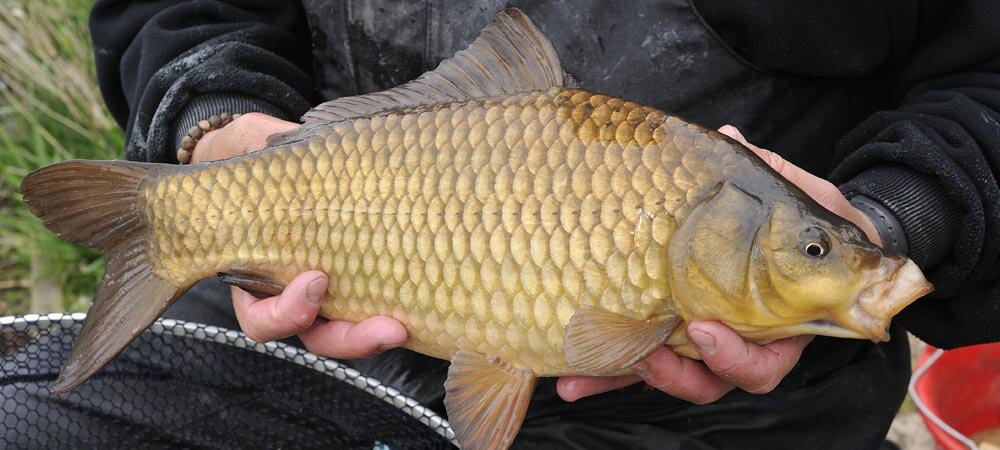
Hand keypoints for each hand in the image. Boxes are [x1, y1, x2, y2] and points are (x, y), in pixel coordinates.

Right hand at [193, 113, 408, 357]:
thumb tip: (284, 138)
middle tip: (385, 327)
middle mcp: (294, 291)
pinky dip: (401, 308)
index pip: (262, 317)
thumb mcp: (252, 146)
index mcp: (258, 271)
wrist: (286, 152)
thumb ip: (259, 150)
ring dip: (378, 336)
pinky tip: (425, 302)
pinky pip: (381, 306)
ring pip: (351, 331)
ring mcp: (333, 290)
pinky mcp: (369, 278)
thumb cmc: (260, 152)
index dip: (284, 313)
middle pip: (317, 336)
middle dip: (350, 339)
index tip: (315, 279)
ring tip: (405, 326)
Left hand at [556, 125, 880, 404]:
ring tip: (587, 371)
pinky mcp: (661, 336)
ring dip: (628, 375)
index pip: (763, 362)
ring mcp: (695, 341)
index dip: (736, 358)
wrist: (778, 227)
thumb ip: (768, 174)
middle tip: (648, 356)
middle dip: (676, 375)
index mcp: (777, 322)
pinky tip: (567, 380)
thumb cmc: (794, 215)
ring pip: (666, 375)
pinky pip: (635, 360)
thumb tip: (730, 136)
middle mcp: (736, 339)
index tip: (703, 330)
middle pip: (710, 380)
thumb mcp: (789, 193)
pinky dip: (603, 371)